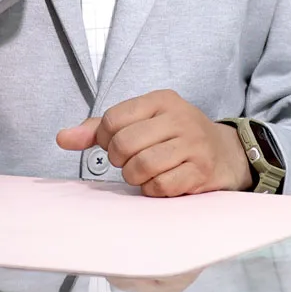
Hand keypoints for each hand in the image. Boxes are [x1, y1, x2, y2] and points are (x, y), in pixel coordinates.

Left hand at [56, 90, 251, 195]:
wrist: (227, 153)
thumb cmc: (176, 138)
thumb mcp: (144, 122)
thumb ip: (102, 129)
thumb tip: (62, 138)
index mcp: (161, 100)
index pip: (113, 120)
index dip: (105, 140)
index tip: (116, 147)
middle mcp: (178, 117)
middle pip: (124, 144)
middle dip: (120, 161)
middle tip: (131, 163)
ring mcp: (192, 144)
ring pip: (141, 167)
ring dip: (136, 178)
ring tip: (145, 173)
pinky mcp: (201, 171)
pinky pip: (161, 187)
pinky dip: (154, 191)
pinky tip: (161, 184)